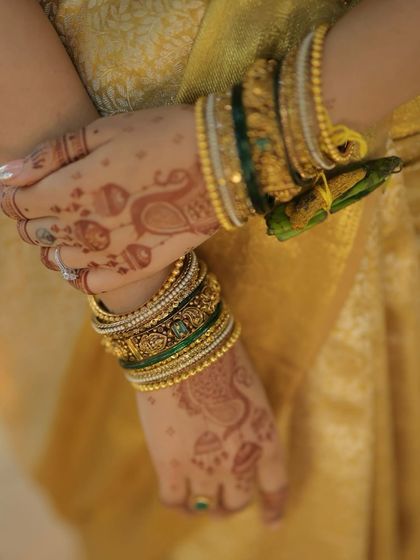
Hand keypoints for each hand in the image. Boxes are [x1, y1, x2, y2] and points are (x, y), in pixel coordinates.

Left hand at [0, 105, 217, 293]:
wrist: (220, 164)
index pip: (19, 204)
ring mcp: (112, 254)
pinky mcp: (138, 266)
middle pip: (38, 234)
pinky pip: (95, 283)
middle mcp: (85, 229)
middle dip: (31, 219)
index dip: (12, 196)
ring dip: (54, 246)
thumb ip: (51, 156)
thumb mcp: (102, 132)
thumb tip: (6, 173)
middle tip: (43, 202)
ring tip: (68, 228)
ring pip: (62, 261)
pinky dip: (82, 273)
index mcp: (71, 192)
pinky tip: (89, 258)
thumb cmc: (161, 136)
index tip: (16, 187)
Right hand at [136, 341, 287, 525]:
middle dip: (230, 502)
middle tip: (219, 499)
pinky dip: (176, 502)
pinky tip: (174, 493)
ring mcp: (207, 468)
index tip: (271, 522)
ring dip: (203, 506)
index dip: (274, 508)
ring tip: (196, 500)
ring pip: (208, 507)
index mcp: (266, 440)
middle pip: (238, 501)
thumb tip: (230, 442)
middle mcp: (241, 462)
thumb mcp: (248, 394)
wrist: (187, 351)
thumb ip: (245, 427)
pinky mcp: (172, 466)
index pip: (276, 487)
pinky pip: (175, 501)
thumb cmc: (220, 359)